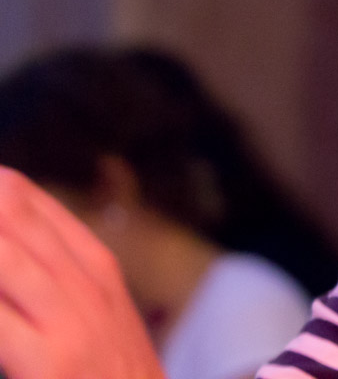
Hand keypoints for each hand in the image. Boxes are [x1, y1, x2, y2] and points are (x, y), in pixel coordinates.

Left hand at [0, 167, 164, 378]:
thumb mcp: (109, 332)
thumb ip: (72, 294)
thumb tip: (36, 261)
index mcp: (104, 281)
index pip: (51, 219)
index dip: (17, 194)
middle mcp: (90, 295)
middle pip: (26, 232)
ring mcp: (70, 329)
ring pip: (14, 264)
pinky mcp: (49, 364)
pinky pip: (4, 323)